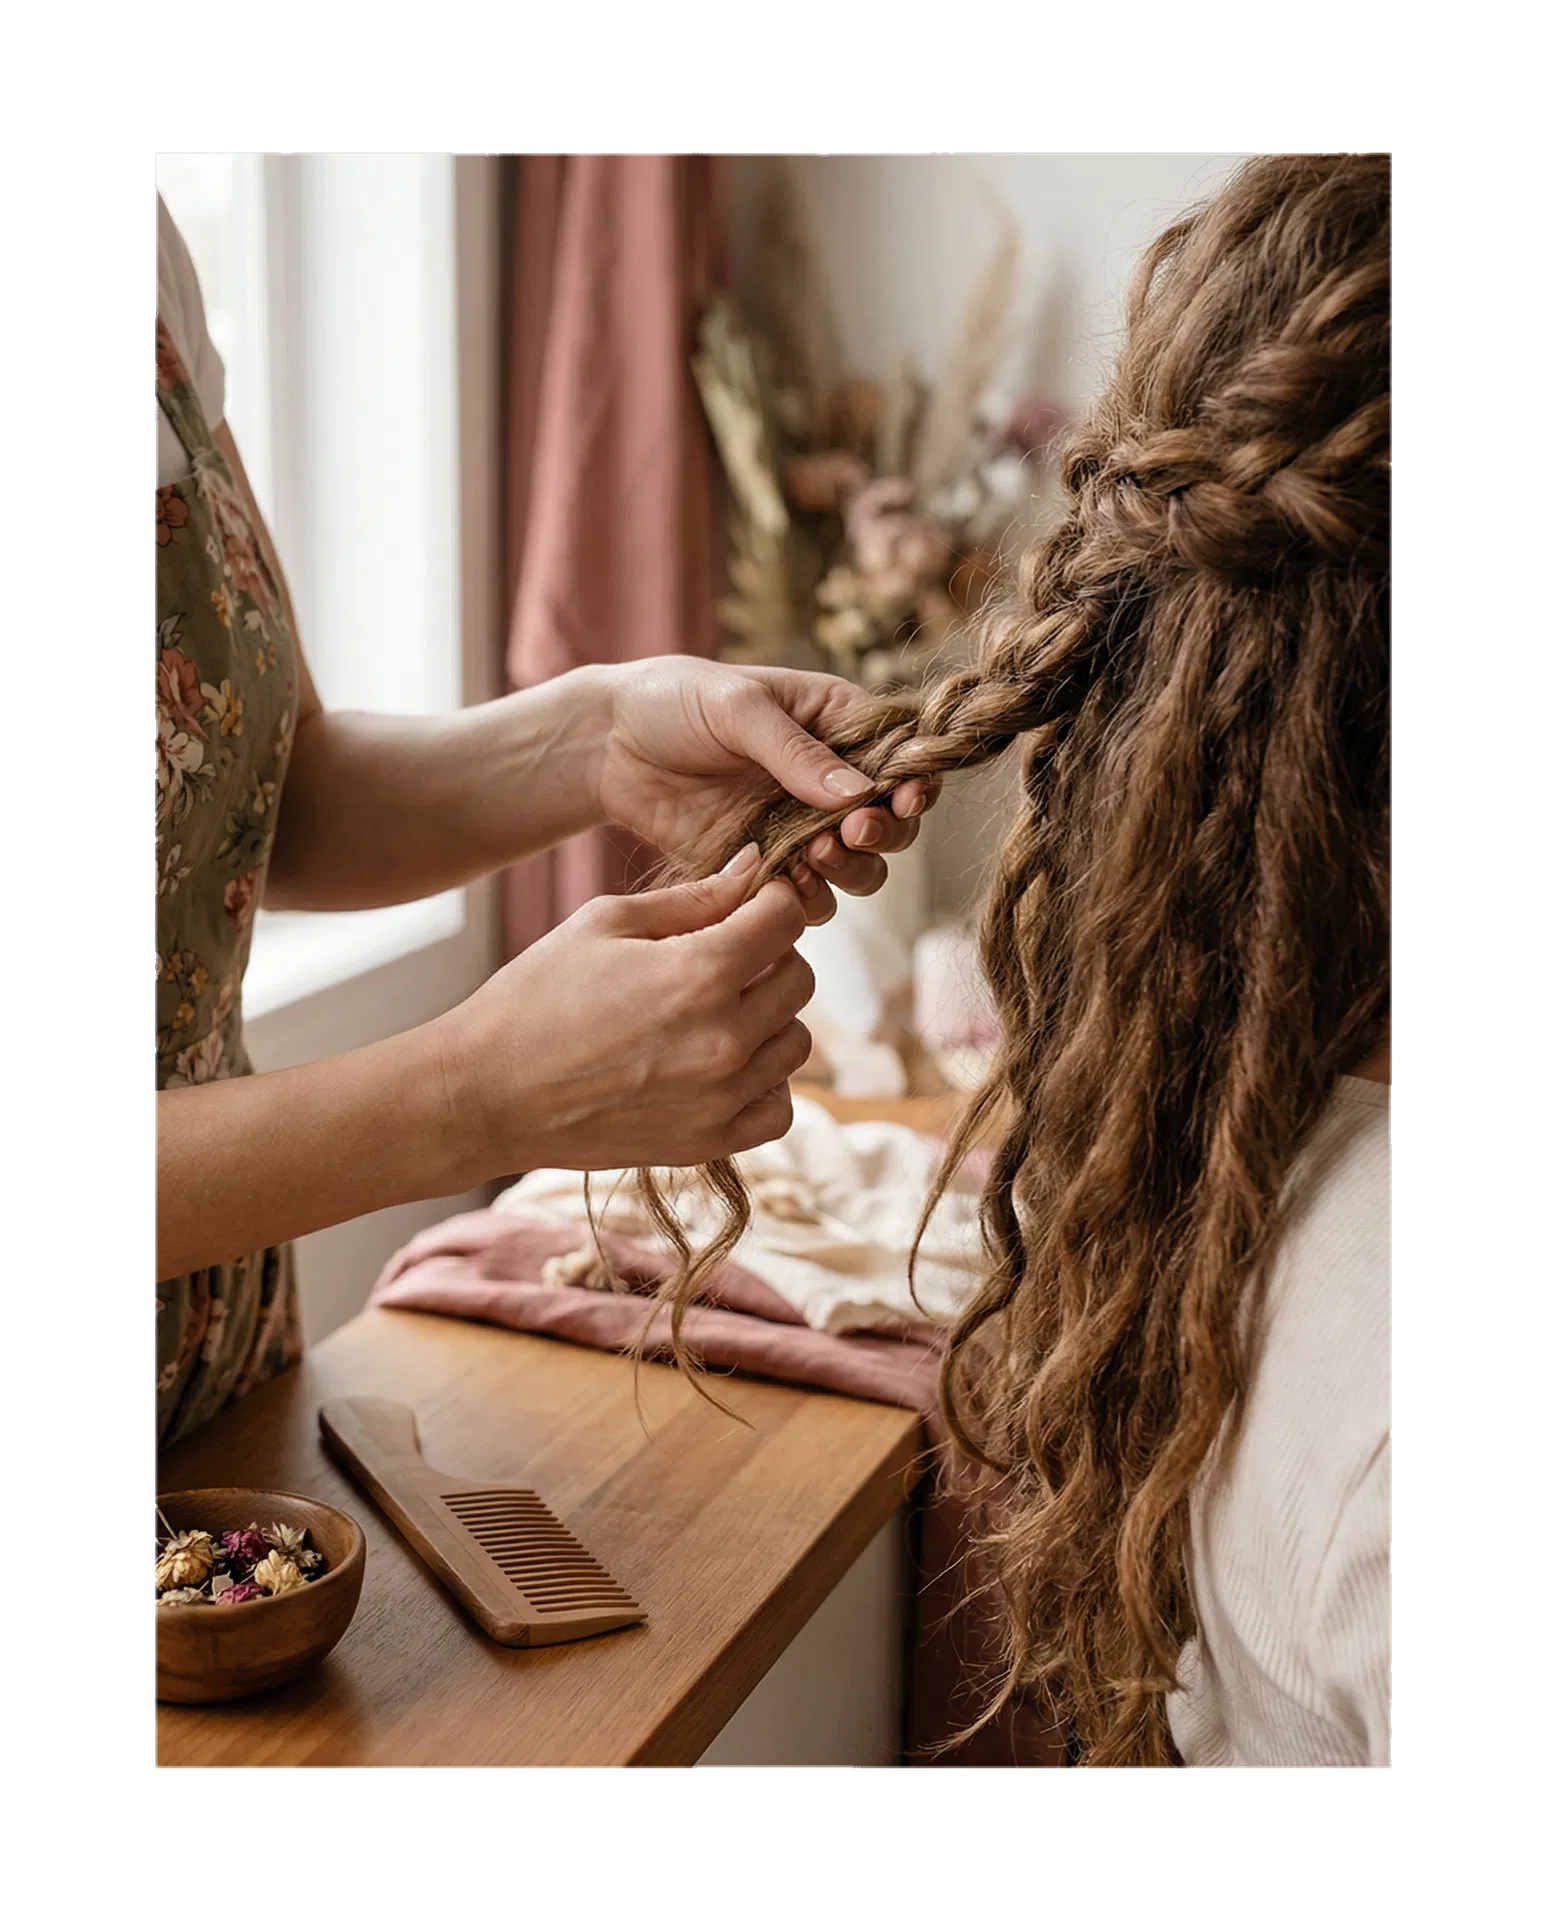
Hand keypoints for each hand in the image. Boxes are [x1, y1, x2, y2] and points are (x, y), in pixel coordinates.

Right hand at [435, 849, 813, 1174]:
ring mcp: (722, 1098)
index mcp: (700, 973)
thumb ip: (693, 898)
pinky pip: (779, 1107)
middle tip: (720, 959)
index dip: (771, 902)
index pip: (786, 920)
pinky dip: (764, 1084)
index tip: (748, 907)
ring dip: (768, 1020)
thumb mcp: (605, 922)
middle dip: (769, 957)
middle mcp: (724, 1039)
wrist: (487, 1093)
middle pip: (799, 979)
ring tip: (713, 1014)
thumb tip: (756, 869)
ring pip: (796, 1042)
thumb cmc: (537, 996)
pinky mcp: (709, 1143)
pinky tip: (721, 1066)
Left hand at [593, 658, 939, 924]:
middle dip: (884, 833)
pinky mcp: (767, 864)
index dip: (915, 782)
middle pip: (892, 823)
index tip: (903, 798)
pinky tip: (786, 881)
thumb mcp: (737, 709)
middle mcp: (830, 779)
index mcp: (836, 722)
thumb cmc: (673, 701)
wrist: (607, 746)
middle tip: (852, 830)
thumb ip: (796, 753)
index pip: (903, 756)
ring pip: (859, 868)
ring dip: (851, 869)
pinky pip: (807, 896)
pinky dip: (807, 898)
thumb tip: (859, 794)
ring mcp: (800, 826)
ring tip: (816, 852)